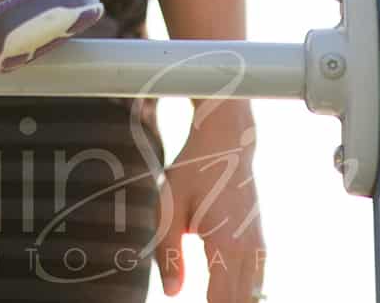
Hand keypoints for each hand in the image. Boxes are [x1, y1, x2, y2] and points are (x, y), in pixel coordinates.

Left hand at [156, 103, 265, 301]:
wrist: (228, 142)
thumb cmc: (194, 170)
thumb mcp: (170, 206)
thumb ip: (169, 252)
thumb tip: (171, 294)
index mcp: (226, 246)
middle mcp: (249, 251)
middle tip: (199, 297)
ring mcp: (259, 247)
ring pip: (253, 296)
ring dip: (233, 300)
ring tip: (210, 294)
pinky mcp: (259, 242)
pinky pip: (257, 283)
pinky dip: (243, 293)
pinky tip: (226, 291)